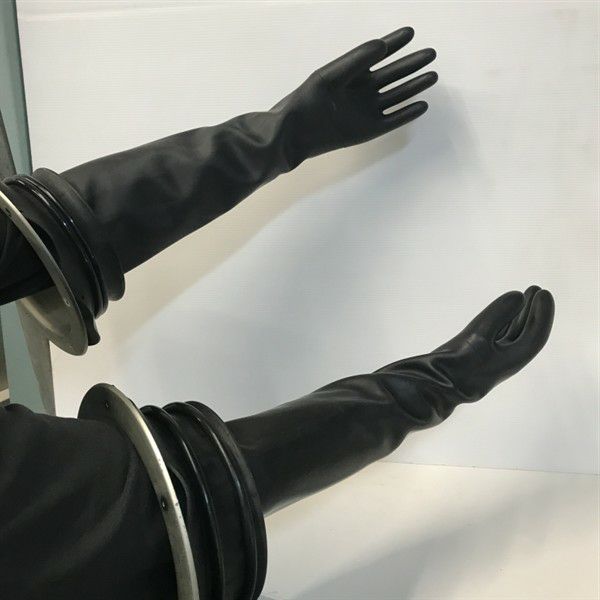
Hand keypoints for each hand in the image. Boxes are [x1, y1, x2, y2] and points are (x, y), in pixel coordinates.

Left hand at [272, 27, 437, 162]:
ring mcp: (366, 110)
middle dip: (411, 64)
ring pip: (396, 95)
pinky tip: (422, 105)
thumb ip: (354, 61)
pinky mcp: (368, 130)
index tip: (409, 32)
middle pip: (392, 74)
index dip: (394, 43)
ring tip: (432, 75)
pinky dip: (407, 113)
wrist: (295, 133)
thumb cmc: (306, 101)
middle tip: (430, 53)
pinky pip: (393, 120)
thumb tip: (380, 44)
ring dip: (414, 86)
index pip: (377, 55)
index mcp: (351, 74)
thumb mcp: (328, 77)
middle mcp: (362, 90)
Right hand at [378, 287, 554, 409]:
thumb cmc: (445, 371)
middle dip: (531, 313)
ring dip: (517, 317)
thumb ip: (495, 318)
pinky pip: (490, 337)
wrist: (416, 393)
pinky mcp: (465, 358)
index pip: (532, 338)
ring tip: (523, 296)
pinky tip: (497, 315)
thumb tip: (518, 295)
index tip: (542, 291)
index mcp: (505, 364)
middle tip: (536, 290)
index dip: (542, 314)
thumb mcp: (473, 339)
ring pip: (507, 337)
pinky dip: (498, 323)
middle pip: (523, 336)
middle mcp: (497, 364)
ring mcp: (481, 362)